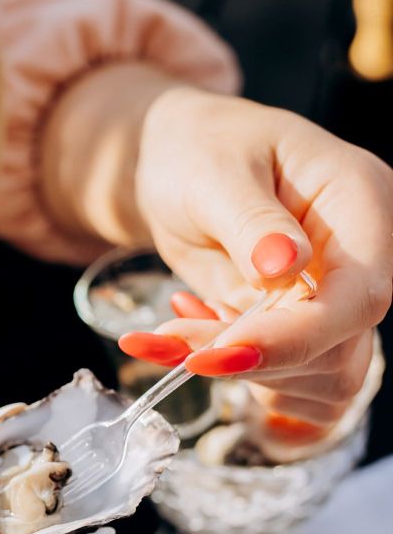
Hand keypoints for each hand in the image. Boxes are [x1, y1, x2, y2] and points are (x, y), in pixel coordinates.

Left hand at [122, 88, 392, 427]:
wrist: (177, 163)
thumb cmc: (198, 149)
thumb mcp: (212, 171)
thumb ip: (250, 220)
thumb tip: (285, 267)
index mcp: (358, 202)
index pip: (360, 296)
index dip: (298, 336)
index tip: (226, 351)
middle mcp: (358, 258)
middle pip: (343, 351)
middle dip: (255, 360)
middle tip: (173, 339)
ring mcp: (331, 299)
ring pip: (320, 381)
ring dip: (241, 376)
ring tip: (175, 333)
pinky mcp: (299, 329)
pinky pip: (288, 384)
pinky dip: (237, 380)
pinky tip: (194, 336)